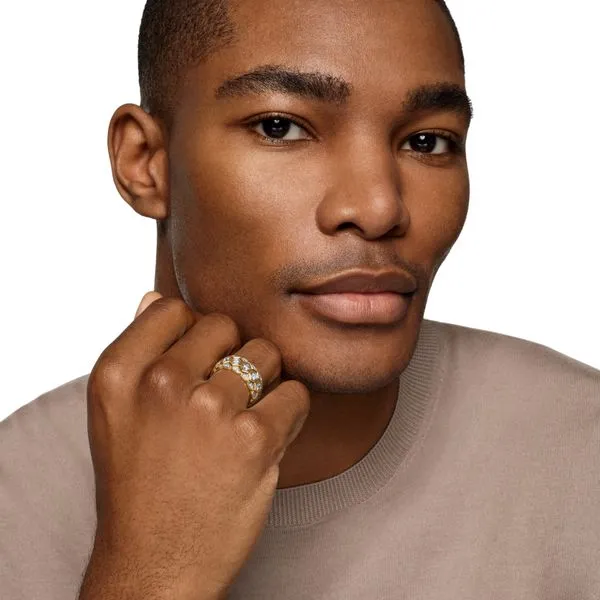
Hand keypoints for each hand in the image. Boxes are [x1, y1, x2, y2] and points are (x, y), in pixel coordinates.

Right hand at [78, 292, 309, 599]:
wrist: (155, 565)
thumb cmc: (138, 486)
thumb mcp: (115, 413)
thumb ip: (138, 351)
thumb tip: (154, 298)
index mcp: (118, 372)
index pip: (171, 308)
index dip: (191, 335)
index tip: (194, 365)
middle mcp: (160, 383)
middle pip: (224, 325)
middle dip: (230, 356)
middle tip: (219, 400)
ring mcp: (209, 409)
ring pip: (265, 354)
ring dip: (263, 383)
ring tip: (241, 420)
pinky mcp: (254, 438)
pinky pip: (295, 393)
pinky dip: (290, 414)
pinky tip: (265, 439)